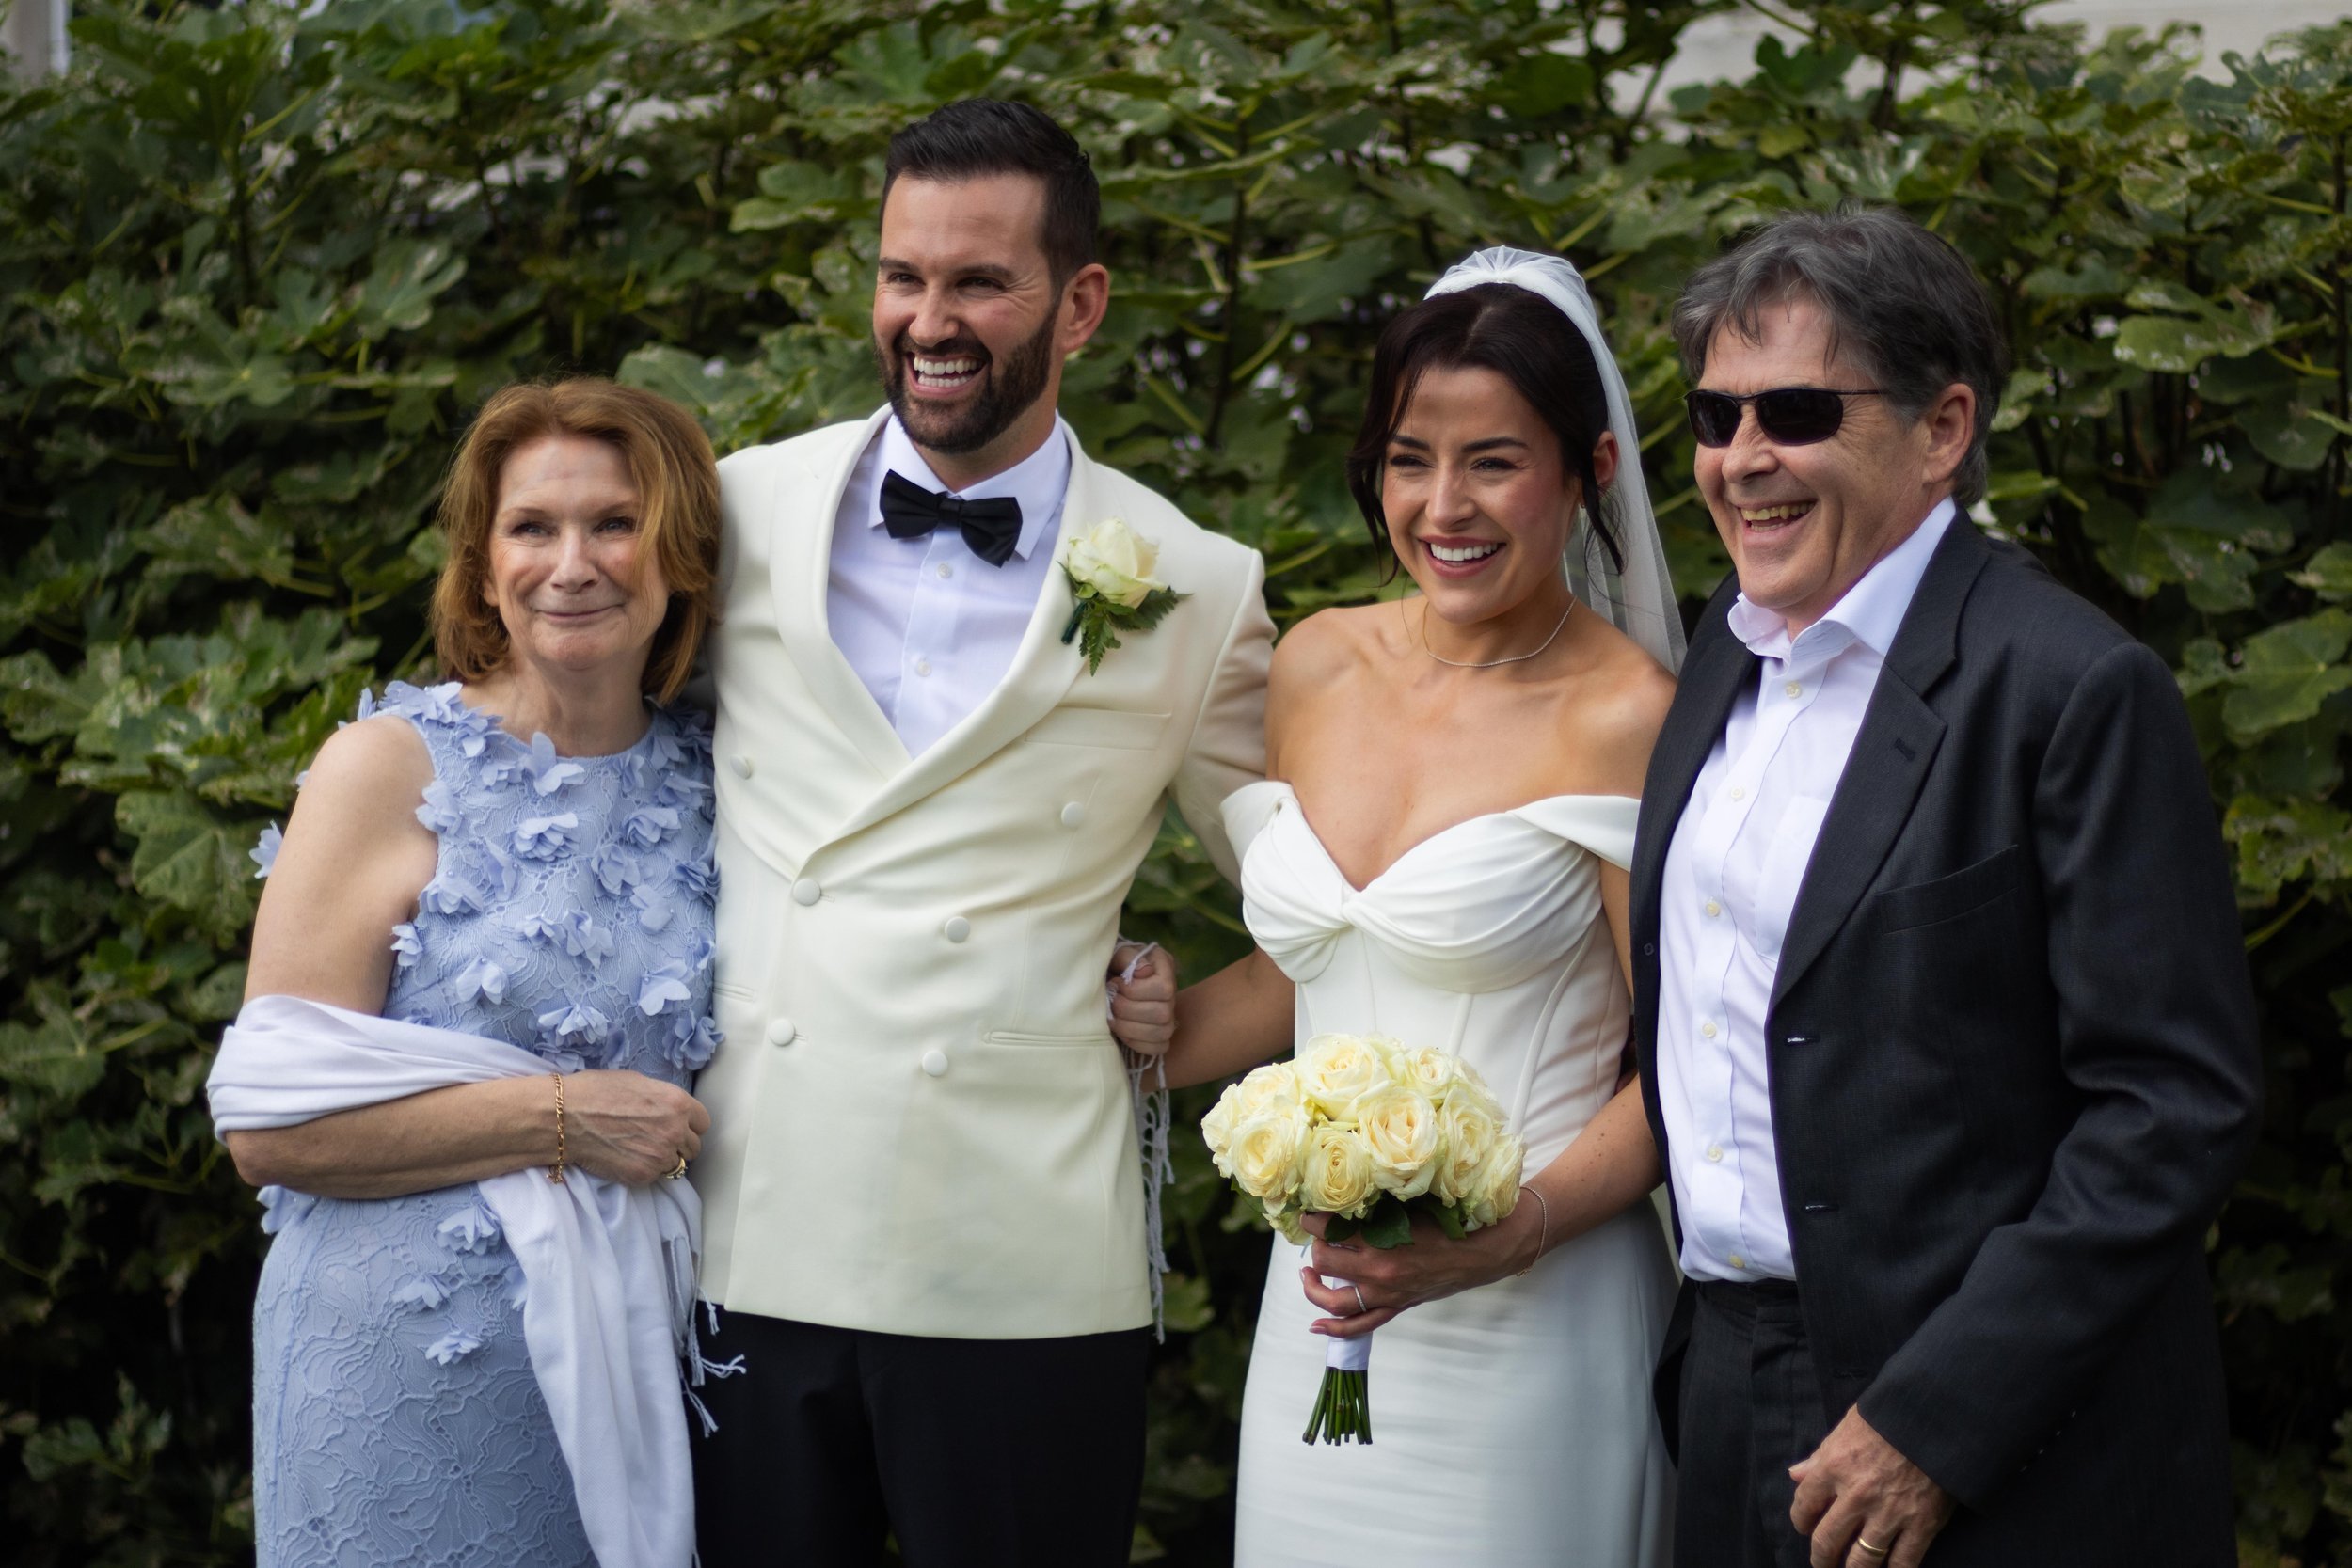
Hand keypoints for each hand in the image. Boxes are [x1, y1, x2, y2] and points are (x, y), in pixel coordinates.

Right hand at [559, 1069, 710, 1185]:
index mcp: (678, 1104)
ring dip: (664, 1159)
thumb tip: (669, 1109)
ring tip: (642, 1151)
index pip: (703, 1123)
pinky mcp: (643, 1176)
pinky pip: (655, 1177)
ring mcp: (660, 1157)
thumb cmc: (597, 1092)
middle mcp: (675, 1131)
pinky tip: (628, 1159)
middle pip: (693, 1147)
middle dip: (679, 1143)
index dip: (689, 1124)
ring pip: (676, 1164)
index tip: (678, 1126)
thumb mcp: (639, 1082)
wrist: (566, 1117)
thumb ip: (662, 1099)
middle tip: (658, 1140)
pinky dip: (646, 1170)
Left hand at [1108, 942, 1175, 1056]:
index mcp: (1164, 966)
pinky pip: (1158, 1047)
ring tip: (1111, 1017)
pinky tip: (1120, 1031)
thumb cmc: (1109, 964)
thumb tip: (1144, 971)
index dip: (1135, 990)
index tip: (1115, 983)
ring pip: (1161, 1033)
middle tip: (1110, 1001)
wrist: (1104, 979)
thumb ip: (1127, 957)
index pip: (1164, 988)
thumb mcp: (1115, 953)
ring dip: (1129, 1028)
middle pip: (1162, 1013)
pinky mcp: (1160, 1035)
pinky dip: (1136, 1043)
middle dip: (1128, 1010)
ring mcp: (1168, 1015)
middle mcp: (1171, 992)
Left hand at [1298, 1201, 1540, 1337]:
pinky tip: (1315, 1325)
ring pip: (1333, 1301)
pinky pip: (1359, 1326)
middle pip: (1324, 1263)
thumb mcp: (1409, 1208)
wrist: (1480, 1253)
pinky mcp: (1395, 1307)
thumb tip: (1346, 1199)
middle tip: (1317, 1237)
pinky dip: (1334, 1329)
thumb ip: (1377, 1208)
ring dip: (1313, 1288)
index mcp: (1381, 1243)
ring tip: (1307, 1275)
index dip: (1313, 1220)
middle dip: (1315, 1247)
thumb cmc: (1447, 1225)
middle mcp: (1378, 1273)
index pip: (1329, 1231)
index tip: (1308, 1213)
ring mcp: (1385, 1295)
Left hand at [1790, 1408, 1954, 1567]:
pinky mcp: (1922, 1525)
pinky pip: (1903, 1562)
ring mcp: (1889, 1514)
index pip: (1804, 1505)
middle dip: (1821, 1558)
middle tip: (1822, 1563)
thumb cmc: (1889, 1416)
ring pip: (1862, 1560)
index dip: (1800, 1520)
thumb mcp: (1846, 1427)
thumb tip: (1795, 1474)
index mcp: (1833, 1467)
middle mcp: (1856, 1496)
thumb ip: (1820, 1455)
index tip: (1803, 1527)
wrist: (1939, 1418)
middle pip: (1827, 1541)